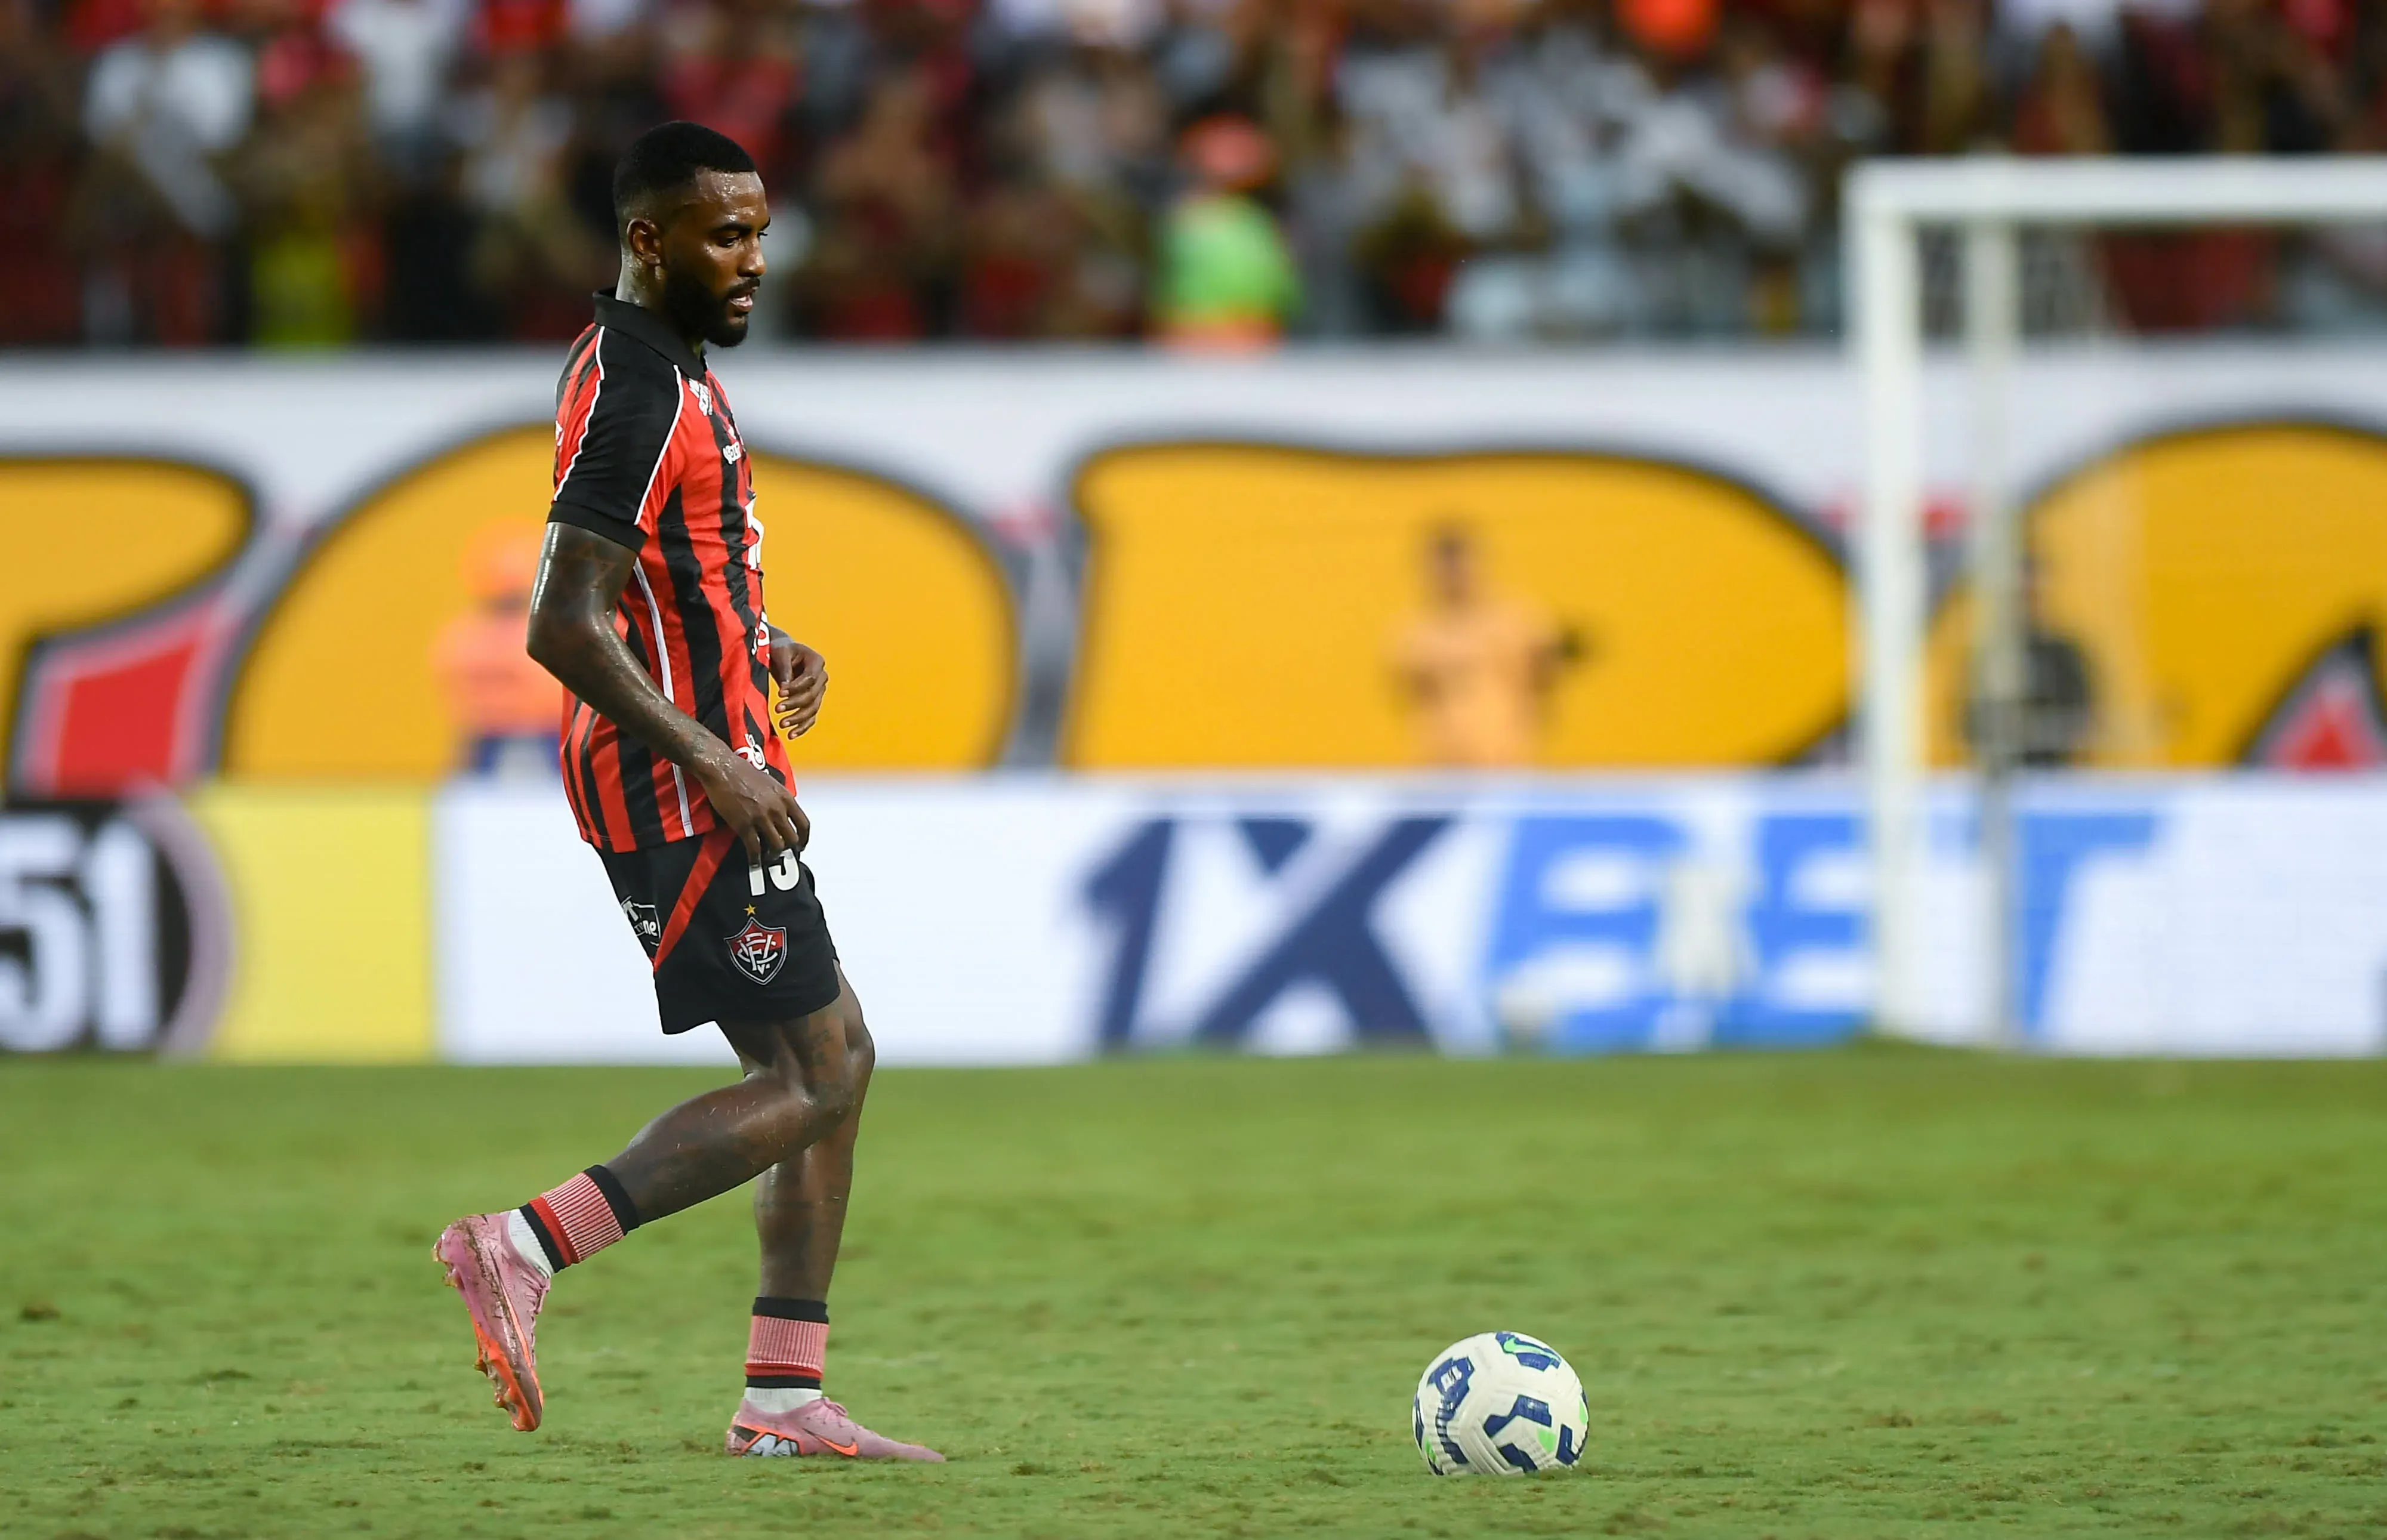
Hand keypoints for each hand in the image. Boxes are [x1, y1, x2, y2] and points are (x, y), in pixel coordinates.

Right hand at [695, 748, 809, 862]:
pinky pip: (755, 848)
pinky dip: (756, 859)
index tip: (801, 846)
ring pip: (777, 846)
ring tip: (767, 858)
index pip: (804, 824)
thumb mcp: (771, 783)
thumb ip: (780, 800)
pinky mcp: (744, 825)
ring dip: (773, 855)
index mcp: (785, 798)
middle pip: (791, 838)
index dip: (804, 839)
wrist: (723, 769)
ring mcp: (761, 818)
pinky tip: (754, 862)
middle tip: (781, 853)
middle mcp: (777, 809)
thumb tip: (783, 813)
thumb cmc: (743, 772)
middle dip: (788, 849)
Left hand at [769, 633, 827, 737]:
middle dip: (795, 704)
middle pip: (812, 696)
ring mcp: (819, 691)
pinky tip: (791, 735)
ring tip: (782, 724)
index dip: (796, 687)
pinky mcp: (813, 701)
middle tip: (777, 709)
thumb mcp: (780, 652)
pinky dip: (803, 727)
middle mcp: (822, 677)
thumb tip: (785, 688)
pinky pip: (811, 717)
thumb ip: (785, 668)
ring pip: (813, 709)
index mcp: (817, 661)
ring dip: (798, 719)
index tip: (780, 692)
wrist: (783, 653)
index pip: (810, 678)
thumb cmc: (780, 649)